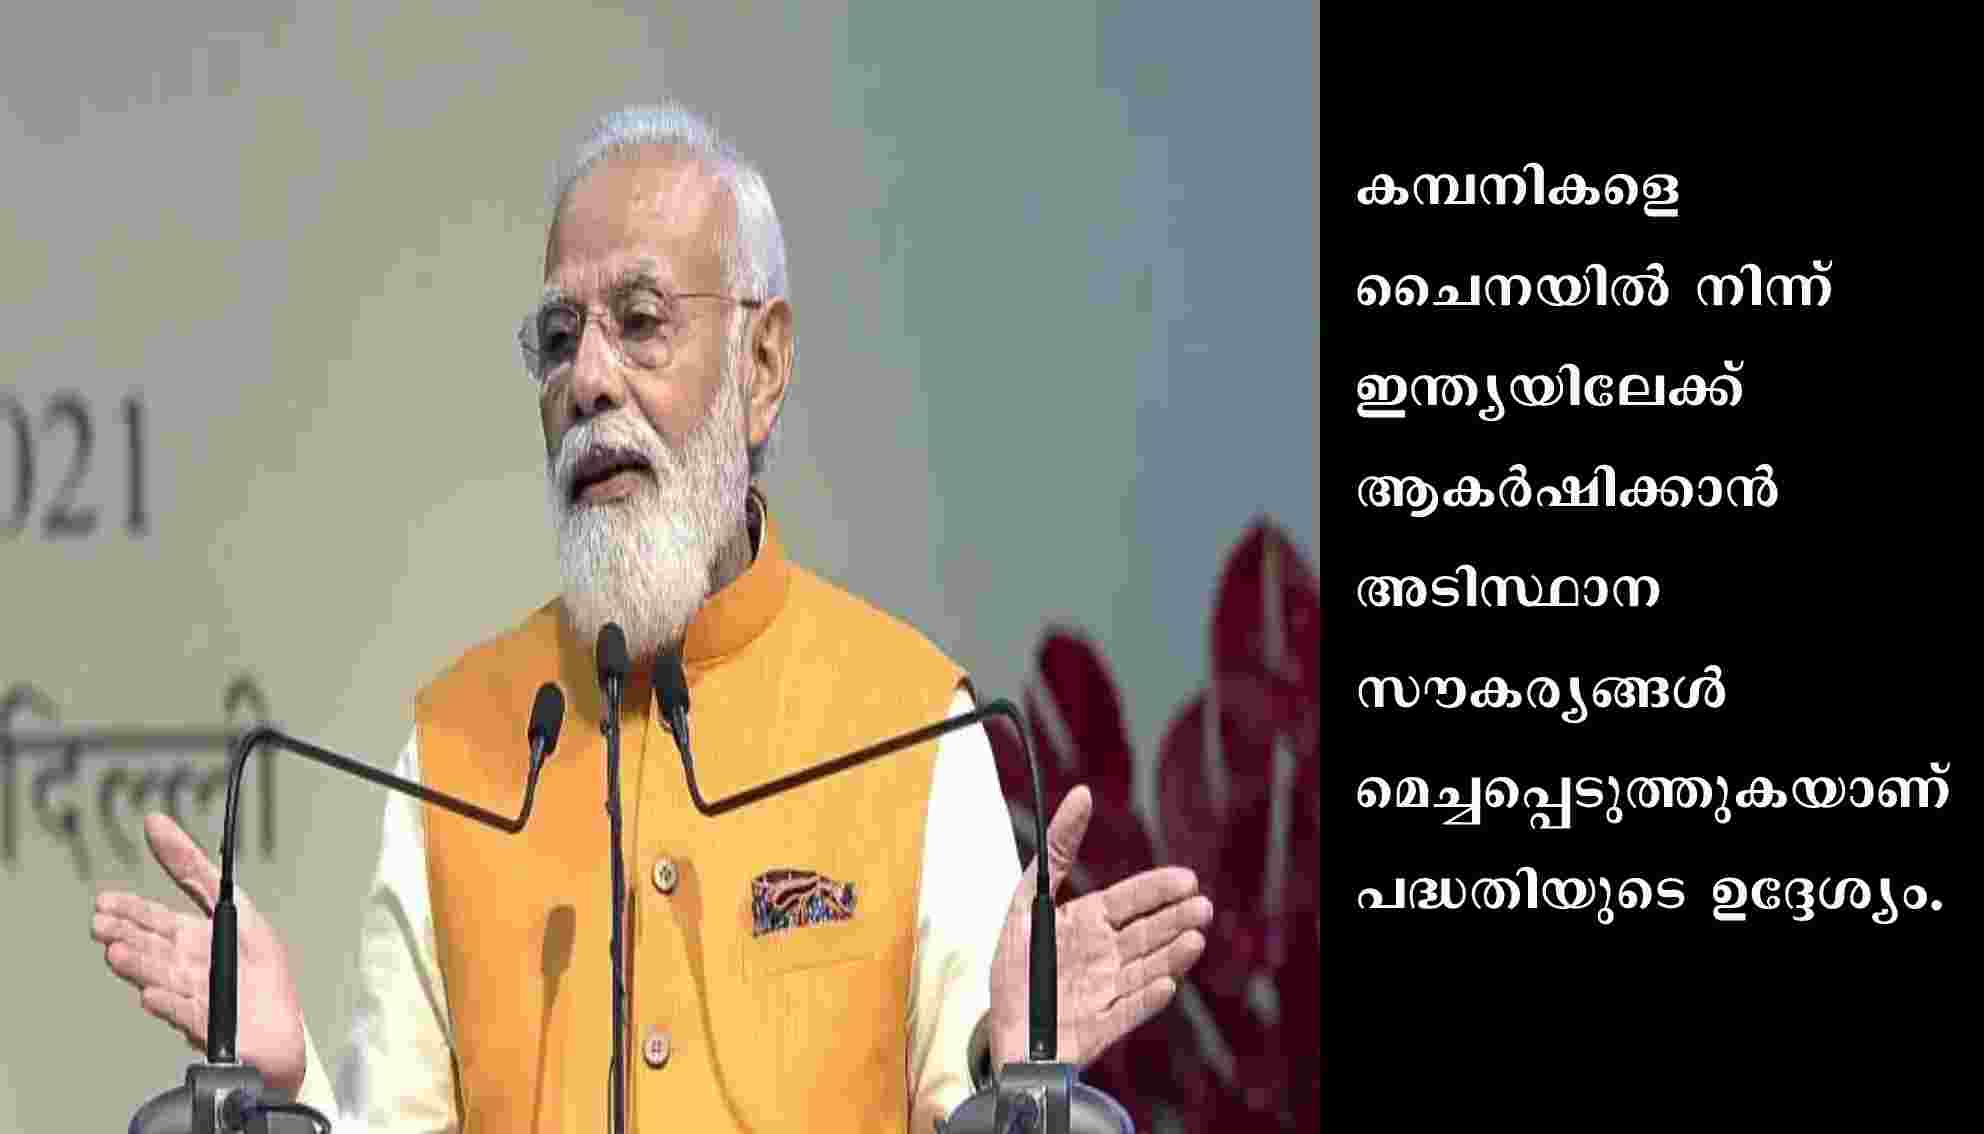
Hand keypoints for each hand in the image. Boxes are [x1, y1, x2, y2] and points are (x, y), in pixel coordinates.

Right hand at [90, 813, 307, 1095]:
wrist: (279, 1030)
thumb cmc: (257, 971)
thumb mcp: (232, 907)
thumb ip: (193, 868)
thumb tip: (155, 824)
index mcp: (189, 941)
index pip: (152, 921)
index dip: (128, 911)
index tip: (102, 903)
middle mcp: (185, 968)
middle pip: (152, 948)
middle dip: (126, 937)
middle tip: (101, 926)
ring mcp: (194, 997)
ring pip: (163, 978)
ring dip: (140, 967)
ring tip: (118, 955)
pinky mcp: (211, 1026)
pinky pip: (189, 1014)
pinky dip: (171, 1005)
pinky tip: (153, 995)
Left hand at [988, 785, 1213, 1067]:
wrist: (1006, 1035)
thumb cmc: (1017, 967)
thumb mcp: (1027, 902)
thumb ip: (1056, 850)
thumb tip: (1083, 794)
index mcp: (1089, 925)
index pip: (1129, 901)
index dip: (1157, 889)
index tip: (1187, 878)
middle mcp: (1106, 957)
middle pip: (1146, 934)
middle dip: (1175, 920)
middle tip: (1202, 907)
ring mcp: (1109, 993)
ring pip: (1146, 969)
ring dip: (1171, 955)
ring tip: (1194, 940)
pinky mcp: (1103, 1027)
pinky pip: (1128, 1012)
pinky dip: (1147, 999)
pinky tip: (1166, 984)